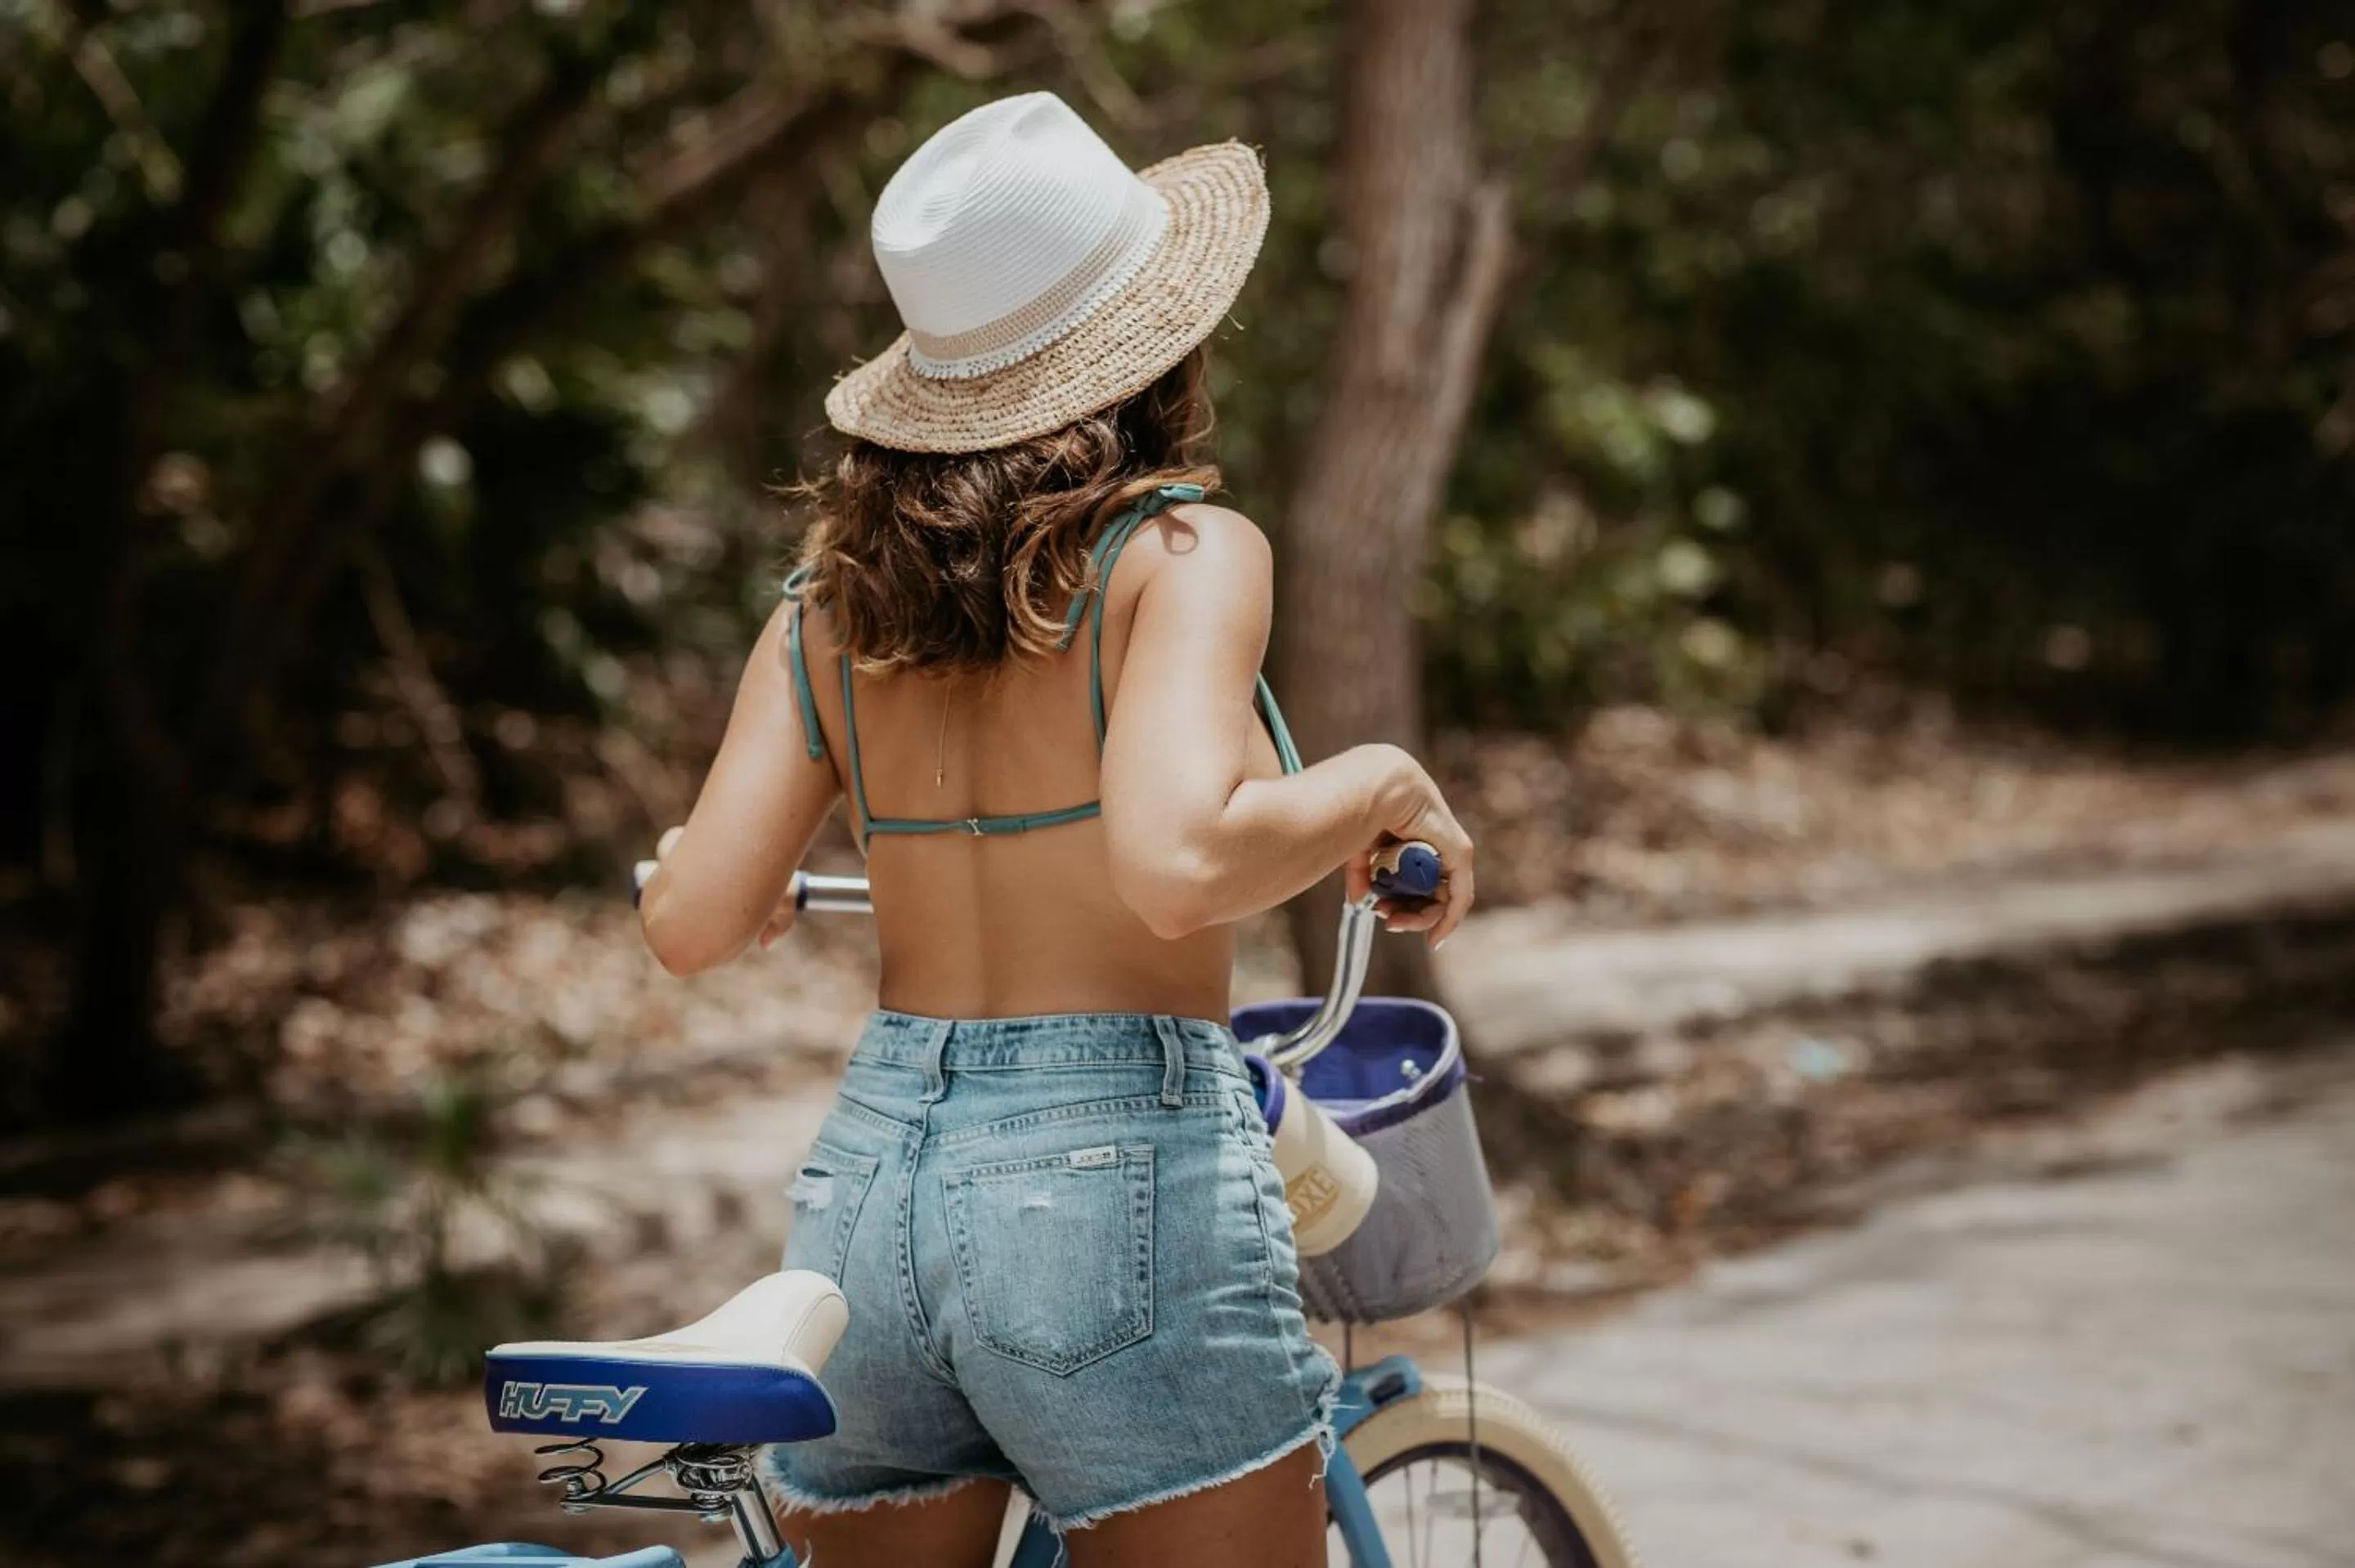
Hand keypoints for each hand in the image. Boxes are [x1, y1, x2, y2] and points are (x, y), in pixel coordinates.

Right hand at [1343, 747, 1474, 948]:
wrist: (1375, 787)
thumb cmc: (1360, 807)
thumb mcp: (1358, 848)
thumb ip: (1360, 872)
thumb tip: (1358, 900)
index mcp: (1411, 834)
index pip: (1413, 878)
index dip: (1399, 902)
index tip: (1382, 915)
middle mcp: (1433, 841)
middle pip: (1428, 890)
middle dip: (1407, 912)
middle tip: (1388, 921)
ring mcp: (1448, 846)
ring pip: (1441, 897)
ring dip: (1419, 918)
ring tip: (1394, 922)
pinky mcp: (1459, 851)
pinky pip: (1459, 894)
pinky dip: (1449, 918)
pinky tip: (1434, 939)